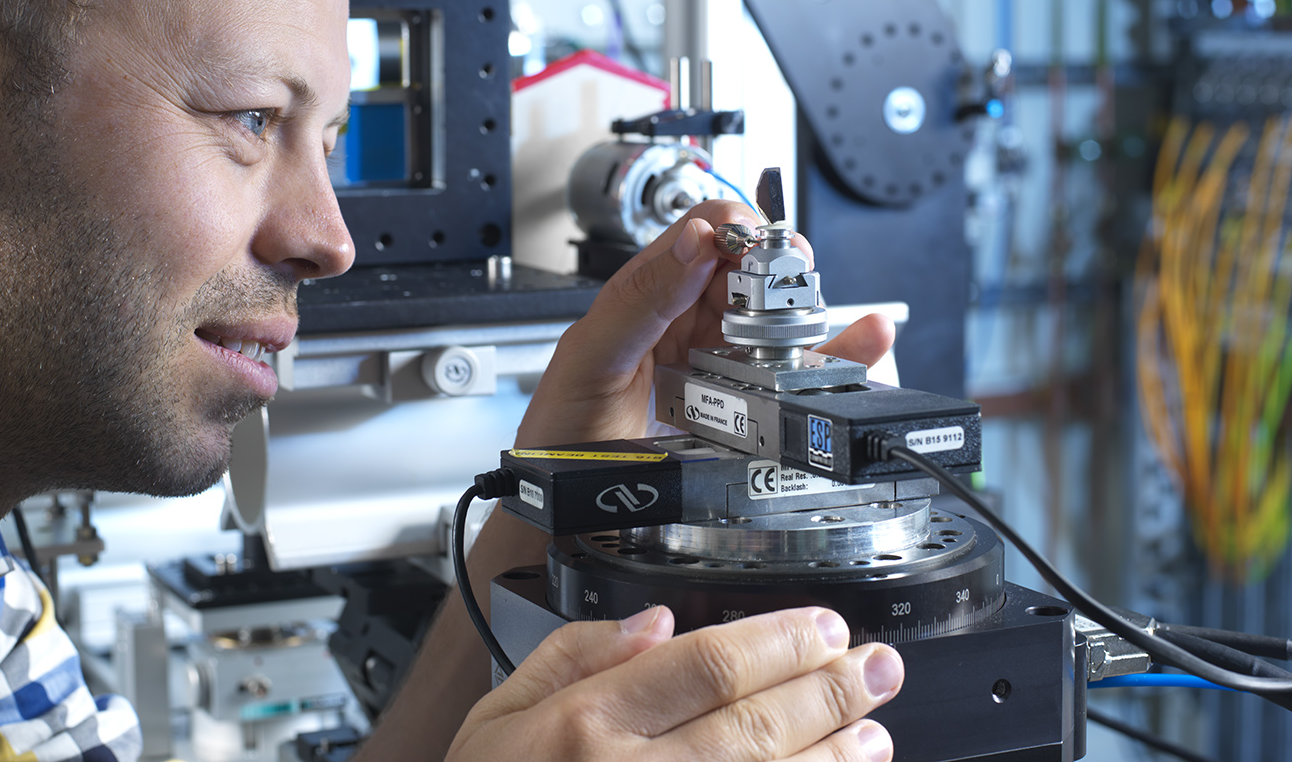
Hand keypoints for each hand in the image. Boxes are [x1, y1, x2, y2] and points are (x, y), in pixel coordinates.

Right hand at [446, 606, 902, 761]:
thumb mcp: (494, 718)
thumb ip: (572, 655)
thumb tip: (654, 623)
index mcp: (584, 726)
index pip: (707, 665)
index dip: (779, 641)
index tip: (822, 627)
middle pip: (755, 725)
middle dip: (828, 691)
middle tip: (877, 668)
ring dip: (832, 758)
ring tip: (874, 732)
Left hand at [517, 201, 895, 447]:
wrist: (566, 512)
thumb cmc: (560, 431)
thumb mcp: (590, 357)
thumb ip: (640, 297)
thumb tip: (698, 240)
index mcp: (648, 292)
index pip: (708, 229)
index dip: (737, 231)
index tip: (753, 255)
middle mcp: (688, 320)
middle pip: (755, 272)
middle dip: (779, 274)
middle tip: (782, 298)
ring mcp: (720, 362)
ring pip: (780, 320)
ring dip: (810, 310)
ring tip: (816, 318)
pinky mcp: (747, 406)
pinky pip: (798, 372)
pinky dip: (838, 353)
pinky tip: (864, 339)